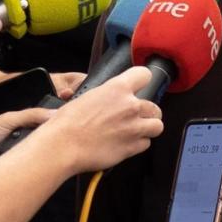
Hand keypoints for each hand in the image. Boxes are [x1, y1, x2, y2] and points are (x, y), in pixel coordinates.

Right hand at [41, 67, 162, 172]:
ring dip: (148, 128)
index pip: (145, 75)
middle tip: (133, 117)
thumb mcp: (87, 97)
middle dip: (146, 112)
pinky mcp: (132, 147)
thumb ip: (106, 96)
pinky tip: (125, 144)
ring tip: (134, 131)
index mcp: (117, 88)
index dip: (142, 81)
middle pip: (154, 106)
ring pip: (157, 126)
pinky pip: (146, 144)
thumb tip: (109, 100)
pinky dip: (138, 145)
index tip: (140, 86)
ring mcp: (134, 127)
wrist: (64, 145)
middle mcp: (130, 106)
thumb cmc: (68, 122)